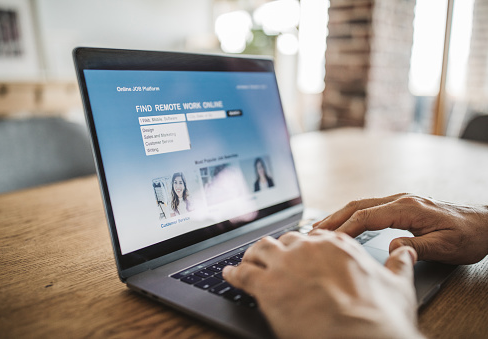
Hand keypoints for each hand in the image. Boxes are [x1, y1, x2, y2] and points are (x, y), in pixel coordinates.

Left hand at [223, 231, 422, 338]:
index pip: (312, 237)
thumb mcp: (398, 285)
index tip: (298, 252)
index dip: (302, 246)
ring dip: (252, 256)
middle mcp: (308, 248)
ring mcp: (285, 265)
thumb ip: (399, 264)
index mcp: (336, 245)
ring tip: (247, 261)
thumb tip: (405, 251)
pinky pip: (241, 273)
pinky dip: (233, 273)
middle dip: (277, 250)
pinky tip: (229, 274)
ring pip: (259, 250)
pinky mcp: (267, 286)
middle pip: (283, 241)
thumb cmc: (380, 317)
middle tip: (271, 259)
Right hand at [311, 193, 487, 264]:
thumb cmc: (468, 235)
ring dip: (339, 215)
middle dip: (333, 218)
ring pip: (361, 204)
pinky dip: (351, 215)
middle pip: (358, 206)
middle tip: (312, 232)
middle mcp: (400, 200)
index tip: (329, 240)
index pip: (367, 216)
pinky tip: (344, 223)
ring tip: (321, 227)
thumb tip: (391, 248)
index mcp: (408, 208)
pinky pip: (370, 207)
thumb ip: (417, 247)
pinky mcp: (401, 206)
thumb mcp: (446, 246)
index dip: (345, 228)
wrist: (485, 223)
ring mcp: (400, 200)